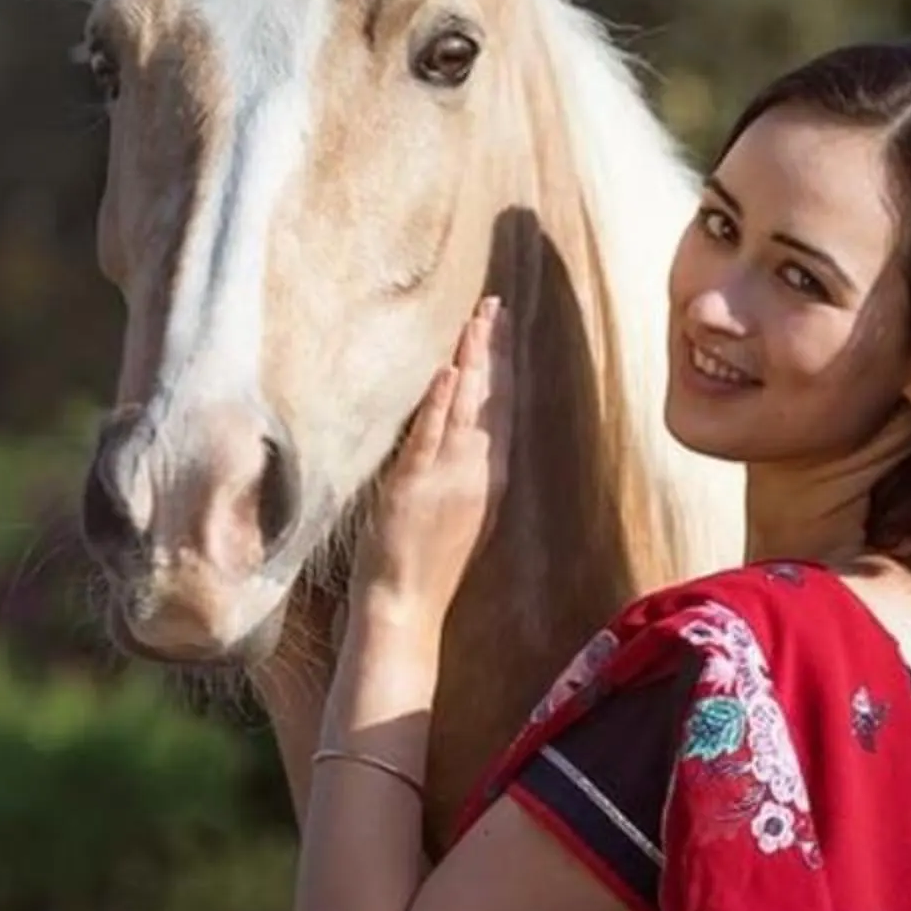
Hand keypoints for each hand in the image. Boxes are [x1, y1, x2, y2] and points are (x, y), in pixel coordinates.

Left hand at [352, 295, 510, 629]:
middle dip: (495, 349)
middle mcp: (480, 473)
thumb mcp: (458, 513)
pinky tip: (449, 371)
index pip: (502, 408)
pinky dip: (442, 403)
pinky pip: (432, 436)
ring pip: (468, 408)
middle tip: (497, 303)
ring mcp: (451, 478)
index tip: (504, 327)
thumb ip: (463, 472)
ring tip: (479, 319)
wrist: (406, 606)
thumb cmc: (425, 566)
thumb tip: (462, 432)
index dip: (504, 366)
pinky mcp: (418, 486)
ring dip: (473, 361)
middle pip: (493, 398)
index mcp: (489, 478)